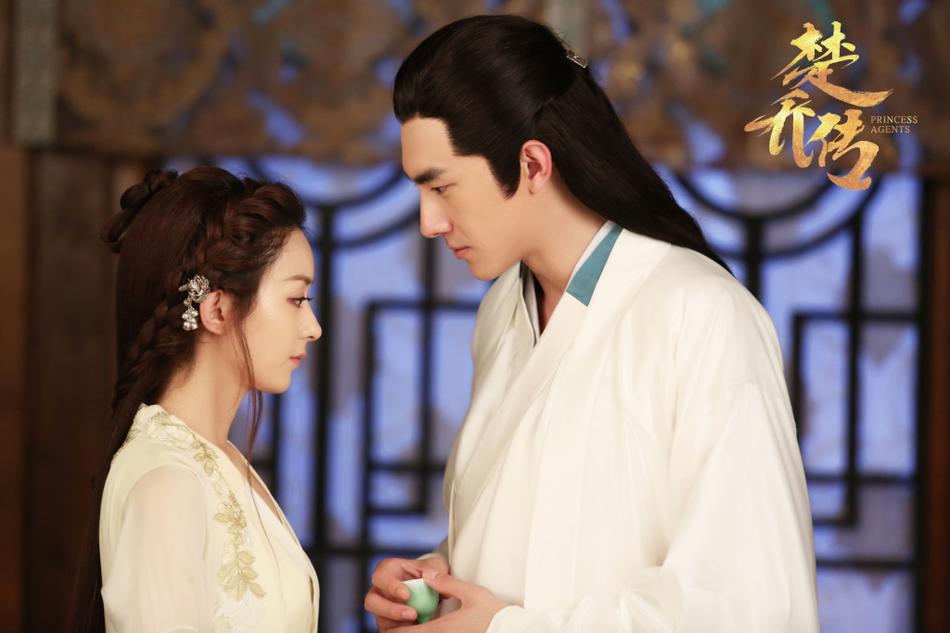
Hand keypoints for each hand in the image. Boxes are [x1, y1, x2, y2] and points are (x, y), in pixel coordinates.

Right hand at [365, 556, 450, 630]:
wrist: (434, 589)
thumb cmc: (431, 573)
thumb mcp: (435, 566)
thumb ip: (434, 569)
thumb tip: (430, 576)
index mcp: (388, 569)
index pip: (380, 576)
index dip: (390, 586)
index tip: (407, 595)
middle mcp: (380, 588)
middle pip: (371, 600)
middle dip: (390, 609)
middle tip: (412, 614)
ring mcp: (381, 606)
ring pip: (379, 618)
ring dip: (396, 622)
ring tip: (416, 621)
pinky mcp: (386, 621)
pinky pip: (388, 629)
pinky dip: (400, 629)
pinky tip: (415, 626)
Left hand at [389, 569, 507, 632]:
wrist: (513, 631)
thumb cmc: (494, 615)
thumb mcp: (471, 593)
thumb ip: (447, 583)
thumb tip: (427, 576)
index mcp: (439, 630)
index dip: (392, 628)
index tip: (391, 618)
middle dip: (400, 631)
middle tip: (399, 621)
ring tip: (414, 624)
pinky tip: (431, 628)